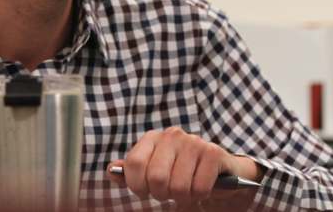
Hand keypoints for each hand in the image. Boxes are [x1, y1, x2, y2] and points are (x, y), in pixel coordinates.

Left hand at [107, 127, 260, 209]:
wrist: (221, 174)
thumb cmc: (182, 174)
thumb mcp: (155, 171)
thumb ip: (132, 171)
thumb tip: (111, 170)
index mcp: (153, 138)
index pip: (133, 163)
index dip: (137, 185)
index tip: (145, 191)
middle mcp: (172, 135)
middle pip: (156, 178)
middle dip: (162, 194)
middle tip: (170, 193)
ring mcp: (194, 142)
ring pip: (178, 186)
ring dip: (183, 197)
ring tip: (188, 190)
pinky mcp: (213, 153)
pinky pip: (199, 188)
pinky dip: (200, 195)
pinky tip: (202, 187)